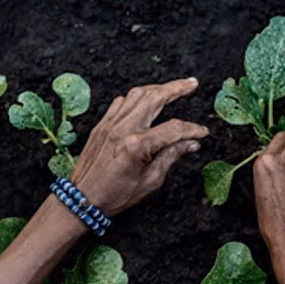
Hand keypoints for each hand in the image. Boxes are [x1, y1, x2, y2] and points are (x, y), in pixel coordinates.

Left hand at [69, 78, 208, 215]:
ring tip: (171, 89)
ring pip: (137, 94)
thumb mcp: (150, 181)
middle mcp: (123, 129)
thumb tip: (191, 144)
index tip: (202, 133)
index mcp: (137, 145)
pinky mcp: (101, 125)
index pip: (173, 129)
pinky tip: (144, 101)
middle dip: (176, 87)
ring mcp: (110, 124)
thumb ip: (171, 157)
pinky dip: (135, 98)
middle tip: (192, 83)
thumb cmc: (114, 196)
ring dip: (157, 89)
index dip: (192, 129)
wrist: (81, 200)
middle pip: (155, 97)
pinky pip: (120, 102)